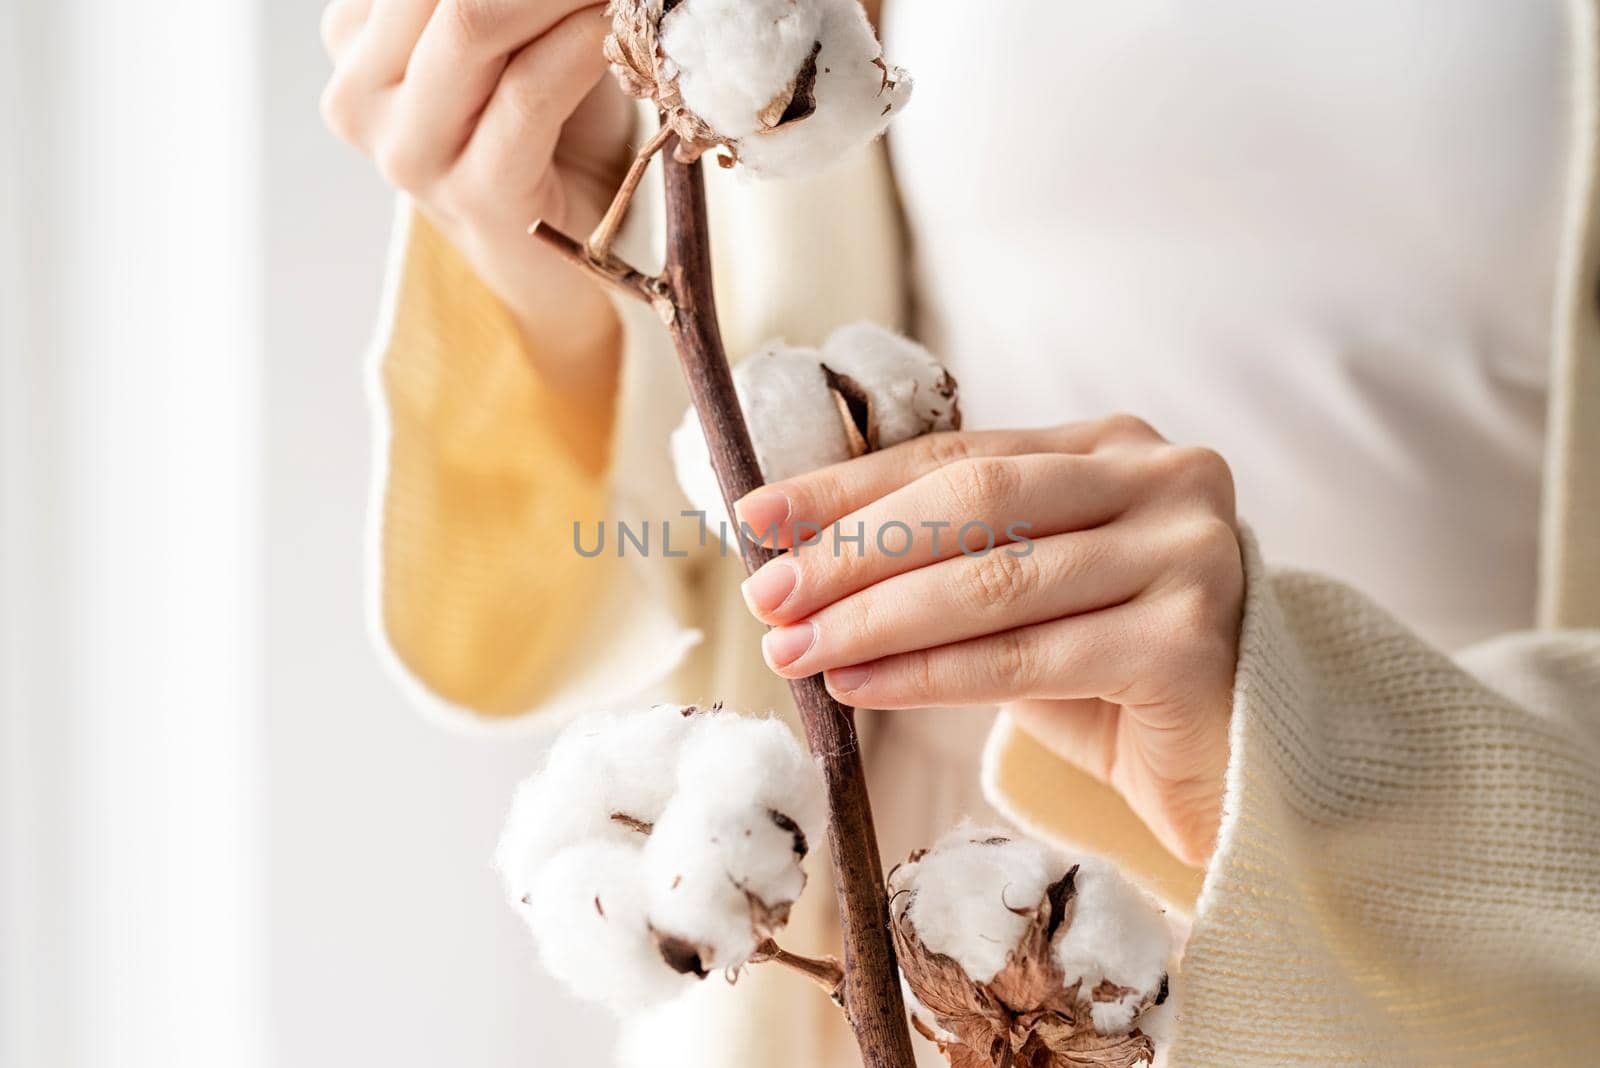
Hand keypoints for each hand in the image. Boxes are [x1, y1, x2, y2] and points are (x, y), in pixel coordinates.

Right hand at [319, 0, 633, 393]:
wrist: (565, 252)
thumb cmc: (550, 124)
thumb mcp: (516, 32)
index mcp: (355, 35)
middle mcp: (359, 90)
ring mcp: (407, 152)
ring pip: (473, 23)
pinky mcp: (472, 196)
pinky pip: (529, 92)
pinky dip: (586, 43)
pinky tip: (621, 26)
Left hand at [734, 415, 1244, 864]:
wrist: (1233, 766)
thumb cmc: (1109, 675)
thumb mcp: (1023, 594)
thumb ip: (942, 558)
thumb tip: (794, 554)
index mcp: (1111, 447)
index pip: (958, 455)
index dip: (850, 485)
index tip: (757, 515)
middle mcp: (1162, 479)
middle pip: (974, 502)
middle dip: (853, 550)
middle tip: (768, 593)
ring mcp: (1187, 553)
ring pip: (994, 579)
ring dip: (875, 618)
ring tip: (794, 648)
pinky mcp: (1190, 640)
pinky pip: (1028, 656)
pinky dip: (930, 674)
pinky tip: (860, 687)